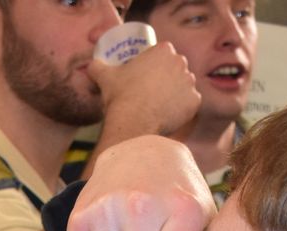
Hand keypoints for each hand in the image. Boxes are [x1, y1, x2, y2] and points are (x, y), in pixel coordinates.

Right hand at [88, 44, 202, 143]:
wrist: (133, 123)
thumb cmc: (121, 96)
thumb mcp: (105, 77)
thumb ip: (98, 67)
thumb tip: (91, 66)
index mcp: (164, 50)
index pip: (163, 54)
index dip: (154, 65)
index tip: (145, 77)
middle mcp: (181, 62)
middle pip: (175, 69)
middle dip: (167, 78)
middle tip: (151, 93)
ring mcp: (190, 82)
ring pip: (183, 86)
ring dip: (175, 94)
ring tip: (157, 106)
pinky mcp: (195, 102)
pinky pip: (189, 104)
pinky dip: (181, 110)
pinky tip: (167, 116)